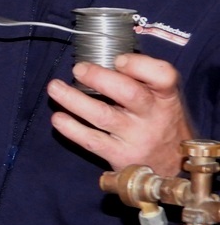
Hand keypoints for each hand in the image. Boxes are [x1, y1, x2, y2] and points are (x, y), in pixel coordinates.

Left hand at [47, 53, 192, 176]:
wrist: (171, 165)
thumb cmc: (158, 122)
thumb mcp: (161, 99)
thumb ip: (139, 79)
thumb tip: (99, 59)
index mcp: (166, 96)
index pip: (163, 76)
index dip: (139, 65)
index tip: (117, 59)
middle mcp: (154, 116)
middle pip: (129, 93)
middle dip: (99, 78)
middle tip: (78, 68)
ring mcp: (136, 137)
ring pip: (103, 116)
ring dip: (74, 100)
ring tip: (55, 88)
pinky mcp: (120, 155)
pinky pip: (92, 140)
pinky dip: (71, 128)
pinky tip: (58, 118)